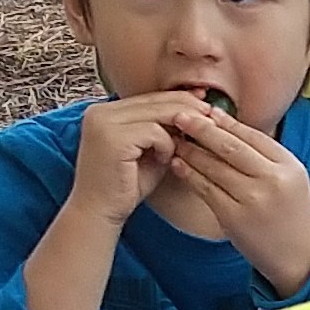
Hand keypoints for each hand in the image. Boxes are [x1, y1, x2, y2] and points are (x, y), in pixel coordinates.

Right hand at [66, 91, 203, 227]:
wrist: (99, 213)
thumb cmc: (125, 187)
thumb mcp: (149, 152)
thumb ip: (164, 132)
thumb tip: (195, 113)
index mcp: (105, 111)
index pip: (149, 97)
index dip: (178, 98)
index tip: (203, 103)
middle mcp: (100, 111)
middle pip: (154, 100)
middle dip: (187, 107)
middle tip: (211, 117)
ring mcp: (103, 122)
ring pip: (157, 113)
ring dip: (178, 130)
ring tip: (186, 147)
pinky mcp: (113, 138)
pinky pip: (155, 132)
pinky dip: (166, 146)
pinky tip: (165, 161)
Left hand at [165, 105, 309, 295]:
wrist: (300, 257)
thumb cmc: (290, 214)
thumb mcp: (290, 178)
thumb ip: (264, 155)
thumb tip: (225, 125)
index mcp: (289, 166)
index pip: (252, 135)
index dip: (226, 121)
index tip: (206, 110)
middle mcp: (272, 181)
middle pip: (230, 146)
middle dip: (202, 128)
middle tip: (180, 115)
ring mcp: (252, 200)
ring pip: (214, 166)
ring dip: (191, 150)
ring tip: (175, 138)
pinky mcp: (234, 218)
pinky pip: (205, 189)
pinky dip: (189, 173)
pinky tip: (178, 164)